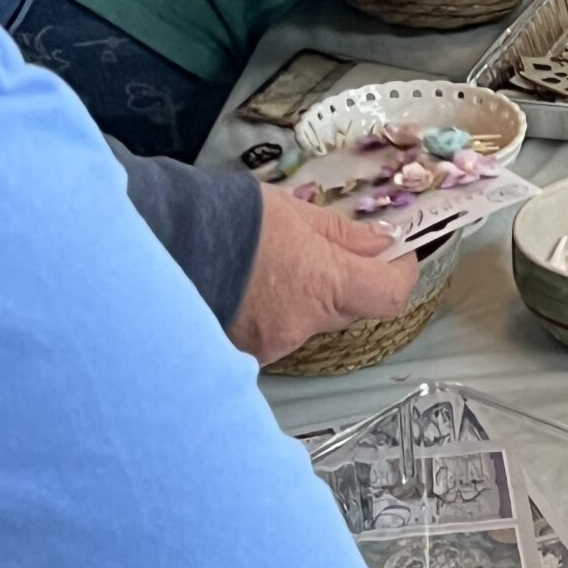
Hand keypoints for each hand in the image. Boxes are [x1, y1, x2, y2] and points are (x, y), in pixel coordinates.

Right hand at [227, 189, 419, 364]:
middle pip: (350, 309)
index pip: (389, 295)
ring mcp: (270, 345)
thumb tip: (381, 242)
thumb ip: (343, 235)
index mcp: (324, 285)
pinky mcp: (242, 353)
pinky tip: (247, 287)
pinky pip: (275, 332)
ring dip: (305, 297)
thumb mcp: (296, 213)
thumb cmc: (232, 219)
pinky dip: (271, 312)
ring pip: (310, 321)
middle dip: (349, 281)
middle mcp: (302, 325)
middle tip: (332, 251)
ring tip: (272, 266)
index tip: (397, 253)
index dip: (401, 273)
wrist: (166, 243)